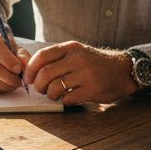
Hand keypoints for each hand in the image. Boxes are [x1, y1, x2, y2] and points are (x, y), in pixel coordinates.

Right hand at [0, 30, 31, 93]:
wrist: (0, 55)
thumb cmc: (8, 51)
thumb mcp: (17, 49)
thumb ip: (23, 56)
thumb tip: (26, 66)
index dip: (8, 60)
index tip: (18, 68)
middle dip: (9, 75)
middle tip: (20, 77)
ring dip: (8, 83)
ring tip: (16, 79)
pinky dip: (4, 87)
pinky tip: (9, 82)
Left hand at [23, 42, 137, 104]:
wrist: (123, 70)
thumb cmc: (95, 63)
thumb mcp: (77, 53)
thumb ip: (56, 58)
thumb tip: (29, 67)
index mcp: (71, 48)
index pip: (42, 56)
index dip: (30, 69)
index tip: (28, 78)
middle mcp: (78, 59)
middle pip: (45, 74)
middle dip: (39, 85)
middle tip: (42, 89)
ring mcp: (85, 74)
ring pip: (55, 88)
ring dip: (51, 95)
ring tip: (57, 94)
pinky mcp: (92, 89)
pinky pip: (68, 99)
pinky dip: (65, 101)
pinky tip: (70, 98)